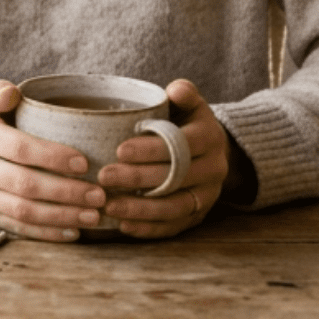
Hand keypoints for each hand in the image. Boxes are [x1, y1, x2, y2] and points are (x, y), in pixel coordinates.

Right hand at [0, 79, 107, 240]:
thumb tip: (13, 92)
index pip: (19, 148)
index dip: (52, 156)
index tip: (84, 162)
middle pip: (25, 185)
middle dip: (65, 192)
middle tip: (99, 194)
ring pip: (23, 212)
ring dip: (61, 216)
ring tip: (94, 215)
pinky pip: (17, 228)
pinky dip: (46, 233)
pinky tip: (73, 231)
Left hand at [97, 78, 231, 238]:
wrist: (212, 150)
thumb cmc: (188, 121)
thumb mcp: (190, 102)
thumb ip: (183, 93)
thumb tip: (174, 90)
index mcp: (210, 137)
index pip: (181, 145)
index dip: (151, 149)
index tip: (119, 150)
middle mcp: (214, 169)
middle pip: (175, 178)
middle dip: (137, 178)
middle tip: (104, 177)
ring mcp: (208, 196)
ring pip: (174, 207)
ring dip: (140, 209)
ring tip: (108, 205)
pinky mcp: (199, 216)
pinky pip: (175, 227)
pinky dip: (149, 228)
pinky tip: (124, 225)